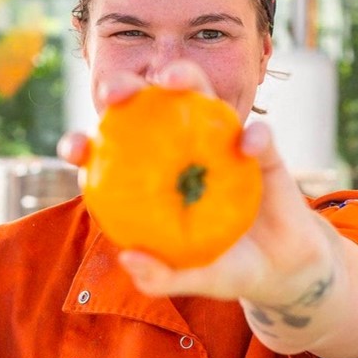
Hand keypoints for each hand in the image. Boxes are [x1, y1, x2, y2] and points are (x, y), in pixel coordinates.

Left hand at [58, 60, 335, 305]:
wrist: (284, 269)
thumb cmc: (228, 269)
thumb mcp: (195, 279)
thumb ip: (162, 277)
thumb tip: (128, 260)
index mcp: (152, 179)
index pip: (109, 154)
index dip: (84, 145)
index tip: (73, 149)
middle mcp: (181, 150)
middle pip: (147, 106)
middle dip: (126, 87)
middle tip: (114, 91)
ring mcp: (220, 143)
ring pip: (201, 97)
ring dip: (187, 79)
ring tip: (172, 78)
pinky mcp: (261, 149)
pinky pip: (260, 134)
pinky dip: (255, 135)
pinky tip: (249, 147)